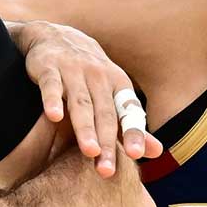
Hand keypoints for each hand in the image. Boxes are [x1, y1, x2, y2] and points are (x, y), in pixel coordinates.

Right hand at [18, 20, 162, 175]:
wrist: (54, 36)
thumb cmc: (88, 74)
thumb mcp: (112, 95)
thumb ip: (130, 126)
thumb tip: (157, 152)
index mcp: (117, 84)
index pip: (128, 112)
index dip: (133, 132)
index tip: (137, 155)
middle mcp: (98, 76)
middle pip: (104, 114)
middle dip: (107, 142)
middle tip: (107, 170)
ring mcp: (73, 70)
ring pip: (81, 103)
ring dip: (85, 127)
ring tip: (90, 150)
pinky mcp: (49, 67)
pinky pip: (51, 85)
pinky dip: (52, 99)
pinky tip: (54, 116)